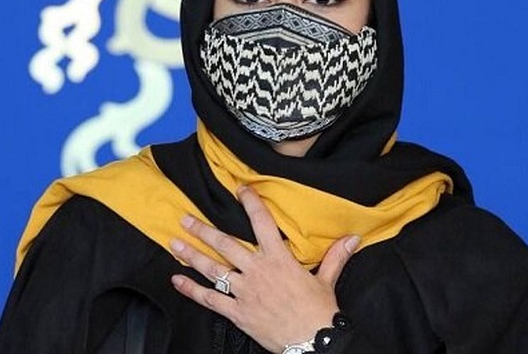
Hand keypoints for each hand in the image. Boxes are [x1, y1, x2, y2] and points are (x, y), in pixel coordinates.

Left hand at [170, 185, 359, 352]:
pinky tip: (177, 281)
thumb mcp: (326, 280)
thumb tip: (353, 238)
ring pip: (212, 269)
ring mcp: (244, 292)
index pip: (262, 223)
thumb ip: (335, 256)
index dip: (250, 203)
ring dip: (191, 255)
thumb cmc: (319, 311)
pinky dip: (191, 290)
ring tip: (174, 243)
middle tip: (185, 218)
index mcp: (278, 259)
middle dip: (203, 230)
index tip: (240, 189)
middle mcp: (257, 271)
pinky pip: (210, 299)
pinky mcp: (237, 312)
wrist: (312, 342)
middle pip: (225, 245)